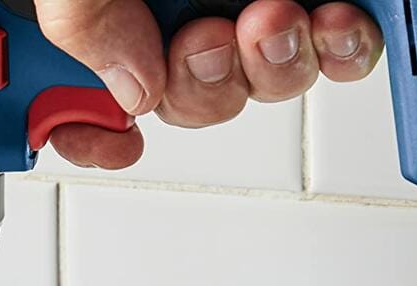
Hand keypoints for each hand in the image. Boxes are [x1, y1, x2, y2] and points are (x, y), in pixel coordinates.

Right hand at [37, 0, 383, 167]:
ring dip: (274, 65)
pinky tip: (335, 21)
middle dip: (203, 87)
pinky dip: (339, 43)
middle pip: (187, 99)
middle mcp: (164, 8)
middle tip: (208, 40)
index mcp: (95, 7)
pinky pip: (331, 39)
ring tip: (273, 17)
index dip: (88, 136)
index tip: (111, 141)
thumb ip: (79, 16)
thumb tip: (130, 91)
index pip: (76, 100)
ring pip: (263, 78)